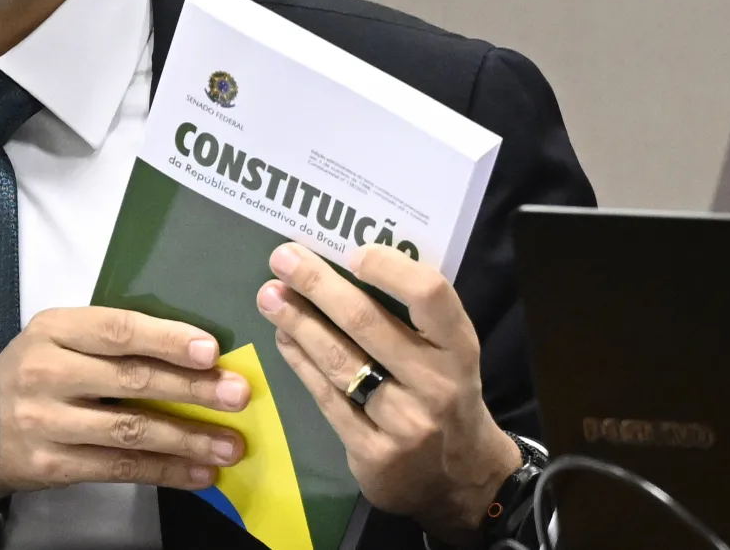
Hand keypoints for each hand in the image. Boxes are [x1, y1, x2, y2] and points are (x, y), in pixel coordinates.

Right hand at [0, 306, 251, 515]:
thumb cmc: (26, 377)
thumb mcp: (54, 340)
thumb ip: (109, 340)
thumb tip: (192, 351)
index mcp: (53, 329)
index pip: (118, 330)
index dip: (167, 339)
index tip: (211, 350)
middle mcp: (48, 372)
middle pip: (132, 380)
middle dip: (192, 389)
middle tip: (237, 395)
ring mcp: (48, 422)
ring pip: (131, 431)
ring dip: (188, 439)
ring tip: (229, 444)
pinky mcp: (54, 465)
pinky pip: (120, 469)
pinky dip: (165, 472)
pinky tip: (198, 473)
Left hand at [256, 242, 521, 542]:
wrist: (460, 478)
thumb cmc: (445, 392)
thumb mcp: (449, 354)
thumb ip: (414, 316)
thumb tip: (347, 264)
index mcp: (459, 349)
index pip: (430, 295)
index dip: (389, 268)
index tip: (353, 252)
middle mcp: (436, 385)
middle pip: (366, 323)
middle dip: (318, 285)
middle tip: (283, 258)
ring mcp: (403, 423)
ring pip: (339, 361)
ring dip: (297, 322)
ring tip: (270, 295)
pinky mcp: (372, 452)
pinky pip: (326, 397)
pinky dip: (301, 362)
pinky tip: (284, 337)